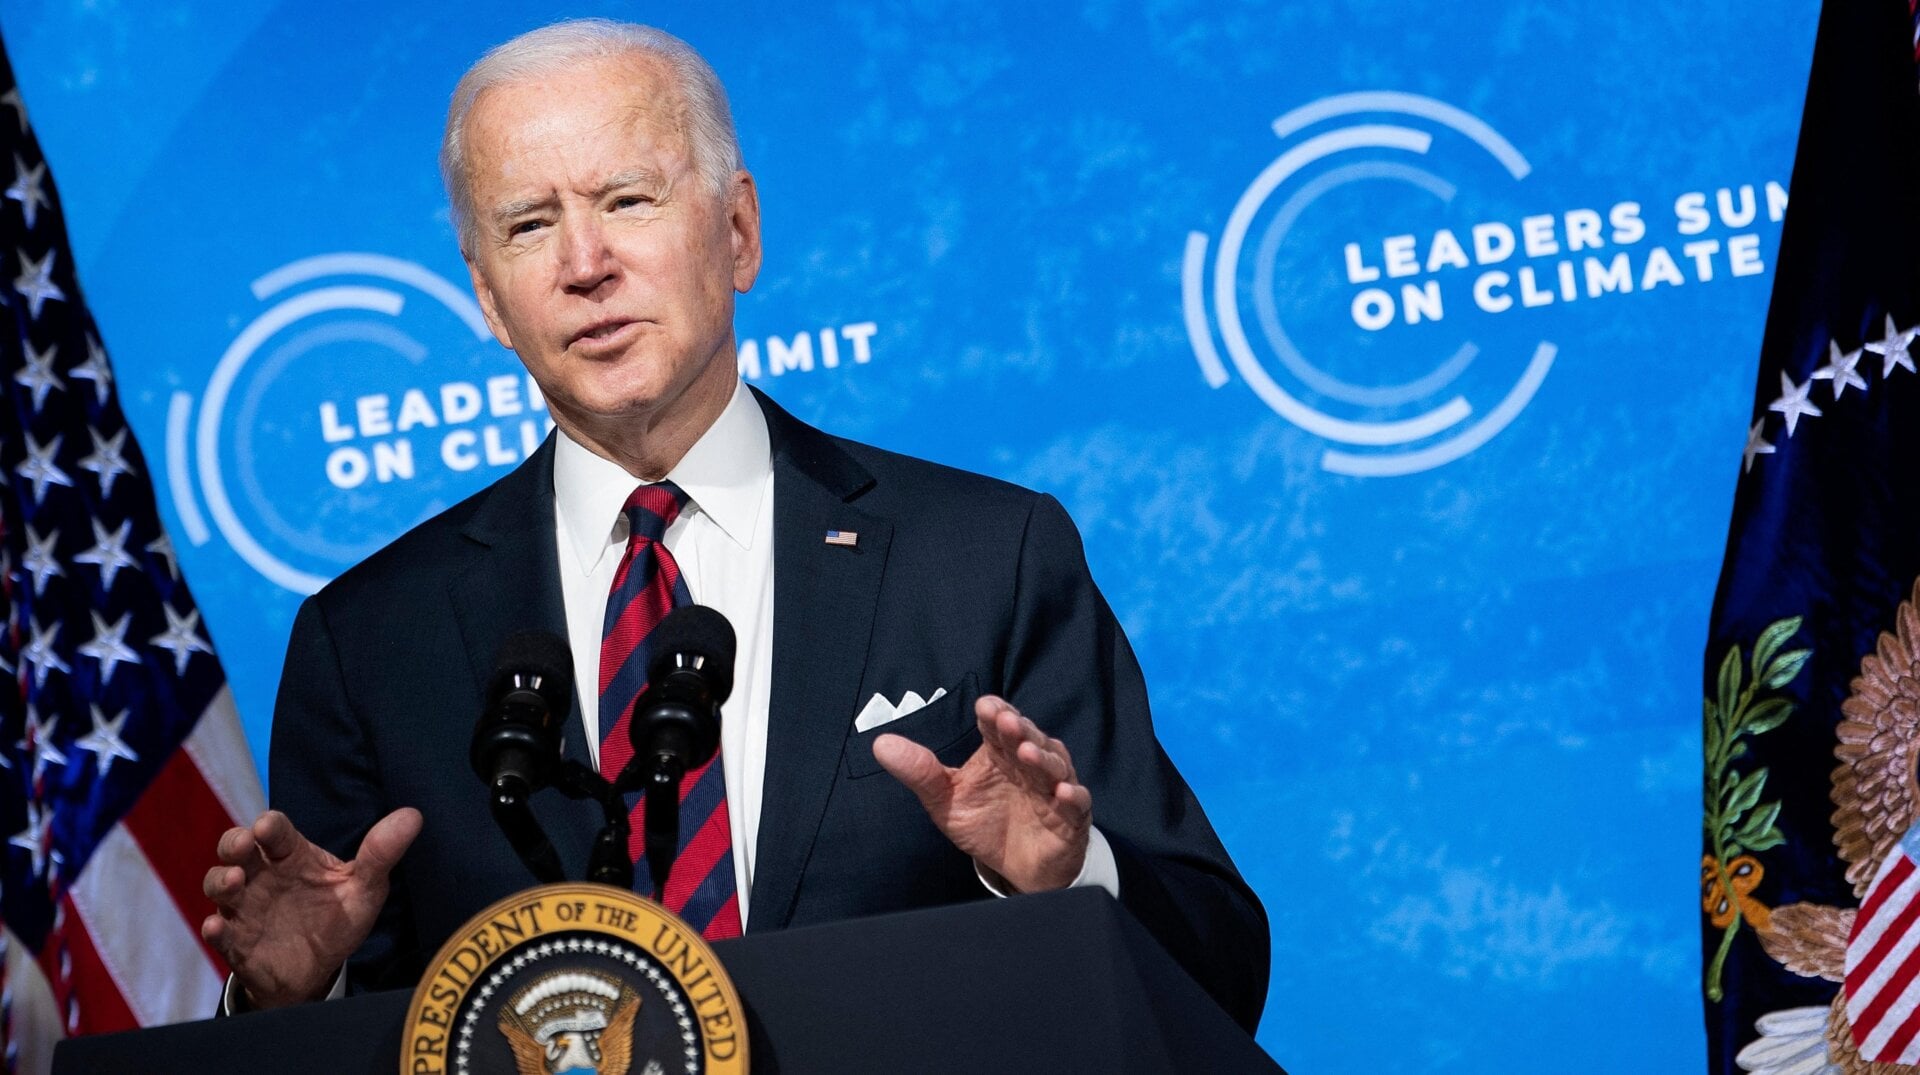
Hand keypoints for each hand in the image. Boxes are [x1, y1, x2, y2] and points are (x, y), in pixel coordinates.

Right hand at [201, 807, 422, 1008]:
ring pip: (218, 885)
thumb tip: (413, 816)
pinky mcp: (235, 941)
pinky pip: (218, 933)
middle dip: (234, 843)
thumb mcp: (365, 888)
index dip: (271, 826)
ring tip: (235, 883)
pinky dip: (215, 929)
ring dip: (220, 881)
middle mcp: (263, 875)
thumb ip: (381, 854)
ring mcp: (244, 907)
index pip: (277, 832)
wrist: (318, 970)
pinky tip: (217, 927)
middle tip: (243, 846)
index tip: (269, 826)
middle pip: (236, 849)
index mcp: (293, 856)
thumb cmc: (337, 918)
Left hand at [873, 694, 1090, 892]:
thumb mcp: (946, 800)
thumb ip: (919, 772)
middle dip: (1019, 729)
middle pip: (1028, 738)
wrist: (1016, 868)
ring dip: (1042, 757)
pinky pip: (1076, 802)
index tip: (985, 707)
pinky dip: (1072, 795)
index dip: (994, 715)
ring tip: (1026, 752)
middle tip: (1006, 721)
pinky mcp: (1071, 816)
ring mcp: (1052, 788)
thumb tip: (881, 743)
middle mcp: (1029, 764)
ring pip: (1054, 765)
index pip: (998, 726)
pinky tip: (1063, 792)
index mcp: (1000, 753)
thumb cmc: (985, 824)